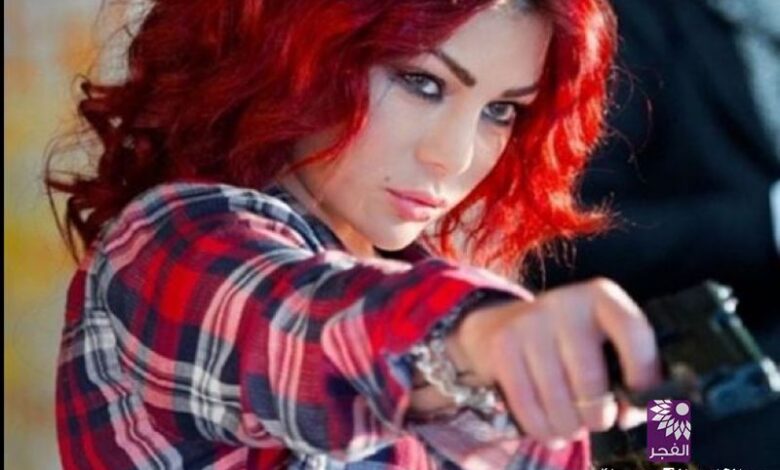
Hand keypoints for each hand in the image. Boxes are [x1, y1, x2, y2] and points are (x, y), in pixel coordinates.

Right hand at [445, 278, 661, 444]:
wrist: (503, 324)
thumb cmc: (570, 345)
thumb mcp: (604, 346)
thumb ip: (631, 381)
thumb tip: (630, 415)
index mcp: (601, 297)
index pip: (633, 333)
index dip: (643, 375)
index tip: (637, 400)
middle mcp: (565, 303)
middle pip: (590, 379)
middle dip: (598, 415)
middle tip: (597, 422)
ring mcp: (530, 323)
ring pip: (557, 398)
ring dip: (569, 427)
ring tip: (572, 428)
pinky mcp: (503, 346)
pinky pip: (526, 404)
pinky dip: (541, 429)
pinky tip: (550, 432)